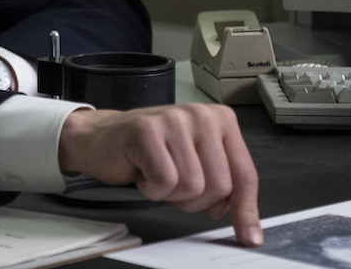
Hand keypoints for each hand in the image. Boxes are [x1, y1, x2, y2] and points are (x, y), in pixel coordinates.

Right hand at [58, 103, 261, 246]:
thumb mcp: (195, 163)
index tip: (248, 235)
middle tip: (173, 183)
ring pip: (192, 186)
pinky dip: (152, 188)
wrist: (101, 138)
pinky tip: (143, 170)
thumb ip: (221, 185)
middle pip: (219, 186)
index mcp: (220, 120)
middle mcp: (201, 115)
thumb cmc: (148, 150)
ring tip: (156, 172)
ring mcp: (174, 119)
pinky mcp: (148, 130)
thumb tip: (241, 221)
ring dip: (170, 193)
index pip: (244, 174)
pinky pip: (165, 181)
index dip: (245, 210)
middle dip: (194, 199)